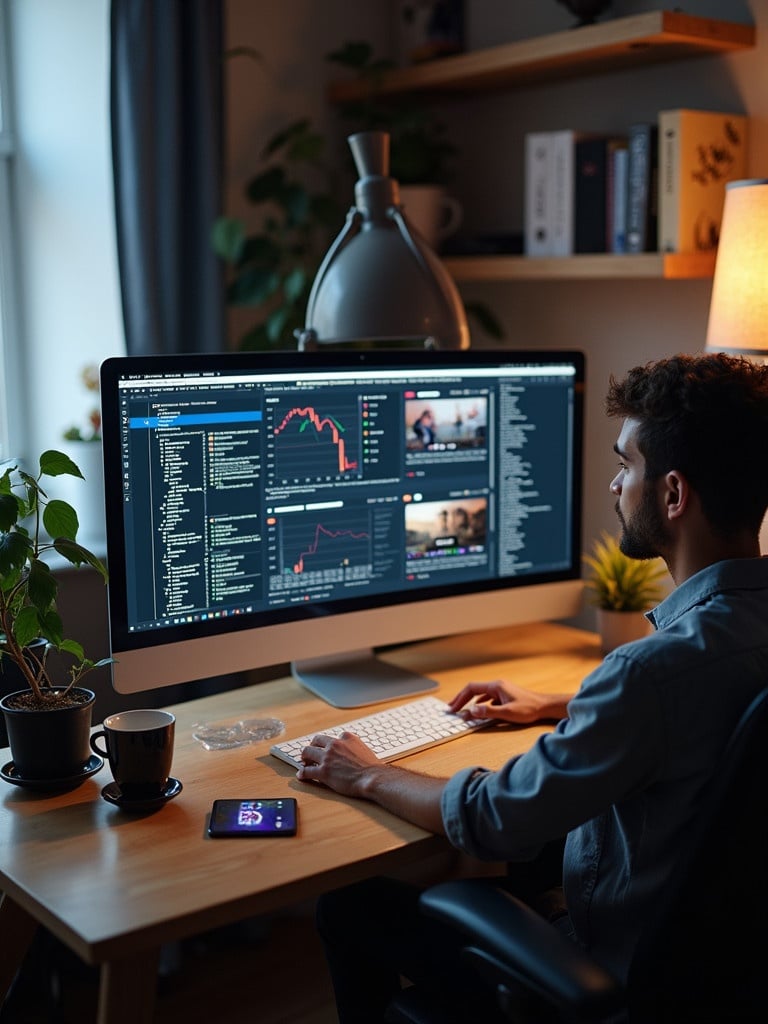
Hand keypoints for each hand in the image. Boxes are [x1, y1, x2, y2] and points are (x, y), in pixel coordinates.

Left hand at [296, 731, 381, 796]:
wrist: (373, 777)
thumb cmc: (372, 767)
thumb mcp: (364, 749)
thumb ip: (354, 747)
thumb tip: (353, 752)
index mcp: (346, 737)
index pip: (332, 737)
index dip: (328, 744)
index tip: (326, 749)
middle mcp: (335, 744)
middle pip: (316, 741)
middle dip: (312, 746)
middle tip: (310, 753)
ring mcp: (327, 757)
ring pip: (307, 752)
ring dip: (304, 757)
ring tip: (304, 762)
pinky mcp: (323, 771)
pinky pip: (307, 771)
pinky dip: (302, 773)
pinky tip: (301, 775)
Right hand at [447, 680, 568, 724]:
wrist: (545, 706)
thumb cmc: (529, 709)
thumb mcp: (507, 713)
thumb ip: (488, 712)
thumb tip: (471, 711)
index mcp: (496, 686)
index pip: (471, 688)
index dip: (460, 698)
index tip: (453, 708)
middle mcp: (497, 685)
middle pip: (473, 689)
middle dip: (461, 698)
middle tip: (451, 708)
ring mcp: (501, 689)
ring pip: (480, 693)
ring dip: (469, 701)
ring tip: (461, 709)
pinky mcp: (505, 695)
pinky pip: (487, 697)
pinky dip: (479, 702)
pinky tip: (478, 709)